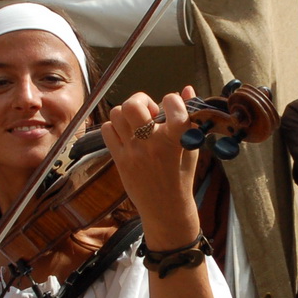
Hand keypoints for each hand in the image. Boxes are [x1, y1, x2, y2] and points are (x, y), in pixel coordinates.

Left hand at [101, 88, 200, 249]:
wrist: (165, 209)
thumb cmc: (181, 176)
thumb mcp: (190, 147)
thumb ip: (188, 117)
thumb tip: (187, 88)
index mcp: (176, 141)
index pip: (173, 105)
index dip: (173, 99)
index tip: (173, 105)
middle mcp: (152, 144)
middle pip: (133, 105)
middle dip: (140, 100)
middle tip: (148, 112)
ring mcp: (133, 152)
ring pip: (117, 114)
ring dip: (127, 114)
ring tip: (136, 124)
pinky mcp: (120, 160)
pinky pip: (107, 130)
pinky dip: (115, 127)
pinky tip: (126, 135)